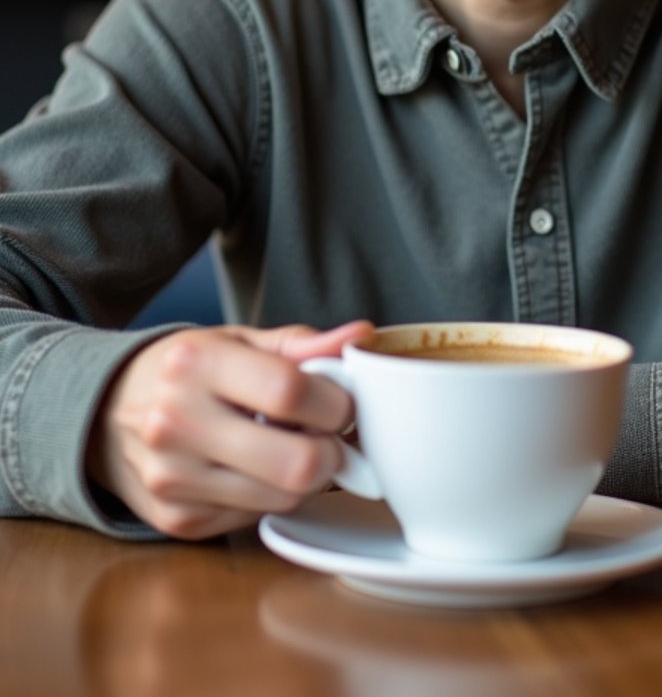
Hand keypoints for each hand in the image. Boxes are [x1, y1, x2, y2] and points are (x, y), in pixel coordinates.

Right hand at [85, 321, 372, 539]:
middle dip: (330, 451)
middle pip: (296, 463)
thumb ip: (299, 344)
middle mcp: (177, 423)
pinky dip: (270, 495)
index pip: (290, 391)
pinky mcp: (178, 521)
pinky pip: (256, 518)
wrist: (105, 413)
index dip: (336, 402)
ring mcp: (173, 480)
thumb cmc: (187, 370)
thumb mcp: (236, 340)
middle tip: (326, 434)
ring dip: (305, 477)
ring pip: (283, 499)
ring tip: (291, 447)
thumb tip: (360, 337)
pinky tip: (255, 469)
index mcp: (195, 364)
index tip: (341, 401)